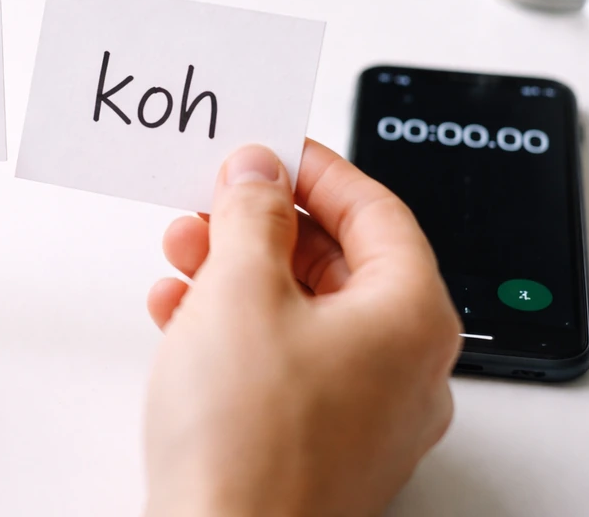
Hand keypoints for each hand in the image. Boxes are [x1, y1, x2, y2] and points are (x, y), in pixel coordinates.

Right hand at [144, 141, 460, 516]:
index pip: (376, 211)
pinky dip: (234, 326)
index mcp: (410, 318)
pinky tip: (178, 313)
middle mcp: (401, 367)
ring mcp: (361, 411)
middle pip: (337, 261)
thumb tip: (258, 172)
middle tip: (213, 200)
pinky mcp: (314, 440)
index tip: (271, 148)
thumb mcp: (240, 290)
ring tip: (181, 252)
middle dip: (263, 224)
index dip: (317, 169)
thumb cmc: (248, 440)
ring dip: (237, 271)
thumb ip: (251, 215)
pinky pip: (281, 359)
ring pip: (302, 310)